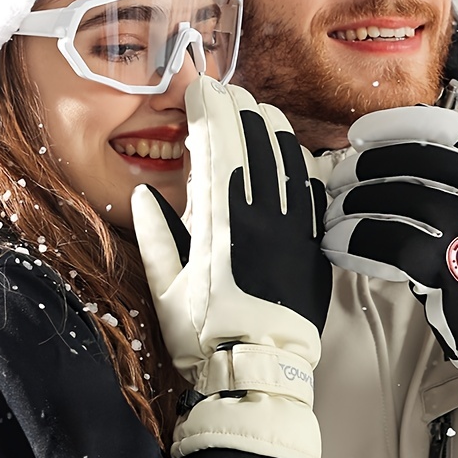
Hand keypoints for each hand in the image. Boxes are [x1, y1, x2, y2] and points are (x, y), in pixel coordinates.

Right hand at [132, 76, 330, 457]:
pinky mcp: (313, 236)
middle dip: (236, 107)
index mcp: (218, 226)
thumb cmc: (206, 336)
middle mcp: (259, 216)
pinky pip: (309, 182)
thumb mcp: (165, 290)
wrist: (262, 369)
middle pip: (252, 143)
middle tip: (223, 90)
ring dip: (267, 123)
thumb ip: (155, 236)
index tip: (200, 89)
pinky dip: (296, 155)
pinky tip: (286, 142)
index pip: (215, 150)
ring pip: (285, 156)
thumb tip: (144, 194)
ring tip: (253, 106)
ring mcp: (292, 224)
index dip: (208, 112)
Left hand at [322, 106, 457, 457]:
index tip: (359, 135)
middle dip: (365, 166)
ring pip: (394, 199)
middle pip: (412, 161)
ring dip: (353, 203)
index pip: (440, 128)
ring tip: (332, 212)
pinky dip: (353, 239)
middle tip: (338, 178)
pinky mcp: (450, 267)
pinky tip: (336, 244)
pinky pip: (386, 241)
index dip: (392, 128)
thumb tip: (390, 151)